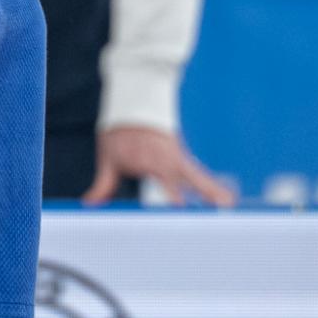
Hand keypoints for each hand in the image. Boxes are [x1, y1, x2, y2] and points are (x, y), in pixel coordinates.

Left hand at [86, 125, 235, 206]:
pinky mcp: (182, 160)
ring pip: (199, 177)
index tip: (182, 209)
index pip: (165, 181)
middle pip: (190, 179)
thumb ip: (103, 184)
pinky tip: (224, 200)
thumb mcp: (108, 158)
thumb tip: (89, 203)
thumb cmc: (118, 135)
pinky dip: (210, 187)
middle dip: (204, 193)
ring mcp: (178, 159)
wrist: (132, 108)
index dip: (174, 196)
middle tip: (222, 208)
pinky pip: (198, 176)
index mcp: (150, 159)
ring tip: (229, 206)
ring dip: (213, 191)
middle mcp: (168, 160)